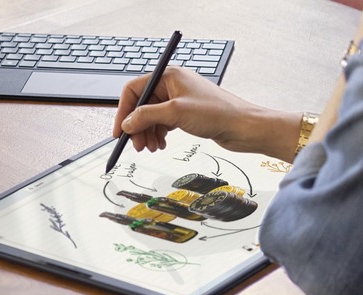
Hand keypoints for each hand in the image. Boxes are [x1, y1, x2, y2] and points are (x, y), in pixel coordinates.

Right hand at [113, 67, 301, 161]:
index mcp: (169, 76)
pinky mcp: (186, 114)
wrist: (243, 127)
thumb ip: (147, 116)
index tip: (119, 130)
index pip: (135, 89)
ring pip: (152, 117)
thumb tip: (127, 122)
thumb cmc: (217, 113)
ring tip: (151, 148)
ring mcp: (179, 100)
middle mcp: (173, 86)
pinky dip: (159, 135)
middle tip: (136, 145)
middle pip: (142, 105)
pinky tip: (161, 145)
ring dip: (148, 133)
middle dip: (137, 126)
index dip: (124, 110)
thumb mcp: (176, 113)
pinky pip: (163, 124)